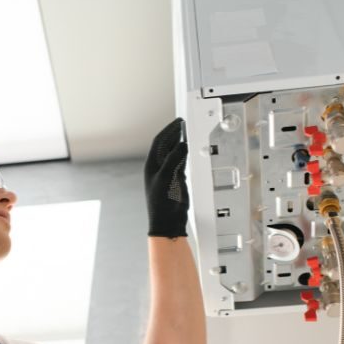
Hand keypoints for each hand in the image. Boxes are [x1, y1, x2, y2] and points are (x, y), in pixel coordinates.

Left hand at [144, 118, 188, 237]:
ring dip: (181, 142)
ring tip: (189, 132)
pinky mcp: (177, 179)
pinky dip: (186, 154)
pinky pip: (182, 162)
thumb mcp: (166, 177)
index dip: (168, 130)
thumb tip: (182, 144)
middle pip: (167, 145)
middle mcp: (159, 167)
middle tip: (185, 124)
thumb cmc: (162, 203)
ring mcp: (168, 173)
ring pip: (175, 152)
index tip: (178, 122)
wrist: (168, 221)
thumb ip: (174, 159)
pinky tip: (191, 148)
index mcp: (152, 165)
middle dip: (175, 133)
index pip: (159, 142)